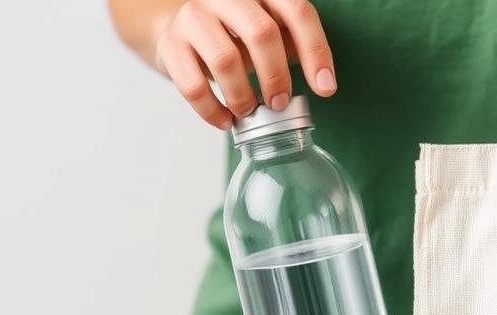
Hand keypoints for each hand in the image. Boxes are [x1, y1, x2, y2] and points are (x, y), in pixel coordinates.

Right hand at [154, 0, 335, 129]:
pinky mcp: (170, 44)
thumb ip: (292, 45)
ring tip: (249, 112)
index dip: (316, 52)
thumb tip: (322, 83)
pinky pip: (193, 84)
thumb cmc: (237, 34)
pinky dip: (212, 110)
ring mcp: (194, 16)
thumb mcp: (270, 30)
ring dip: (243, 96)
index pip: (297, 12)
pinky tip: (225, 120)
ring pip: (225, 60)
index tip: (325, 89)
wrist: (182, 30)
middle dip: (276, 76)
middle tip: (279, 102)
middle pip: (261, 33)